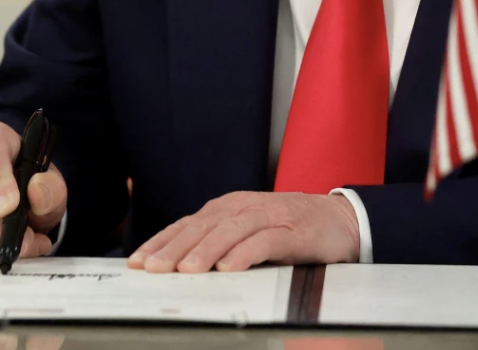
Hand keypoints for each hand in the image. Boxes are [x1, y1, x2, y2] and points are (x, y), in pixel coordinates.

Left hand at [127, 191, 359, 272]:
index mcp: (228, 208)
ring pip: (230, 230)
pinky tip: (229, 268)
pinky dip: (245, 253)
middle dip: (174, 248)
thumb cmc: (289, 229)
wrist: (340, 220)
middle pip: (203, 226)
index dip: (160, 241)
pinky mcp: (292, 231)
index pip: (186, 224)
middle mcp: (244, 207)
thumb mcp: (247, 233)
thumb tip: (176, 267)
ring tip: (186, 271)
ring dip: (205, 250)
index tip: (137, 262)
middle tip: (152, 268)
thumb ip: (218, 243)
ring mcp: (269, 216)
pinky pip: (264, 241)